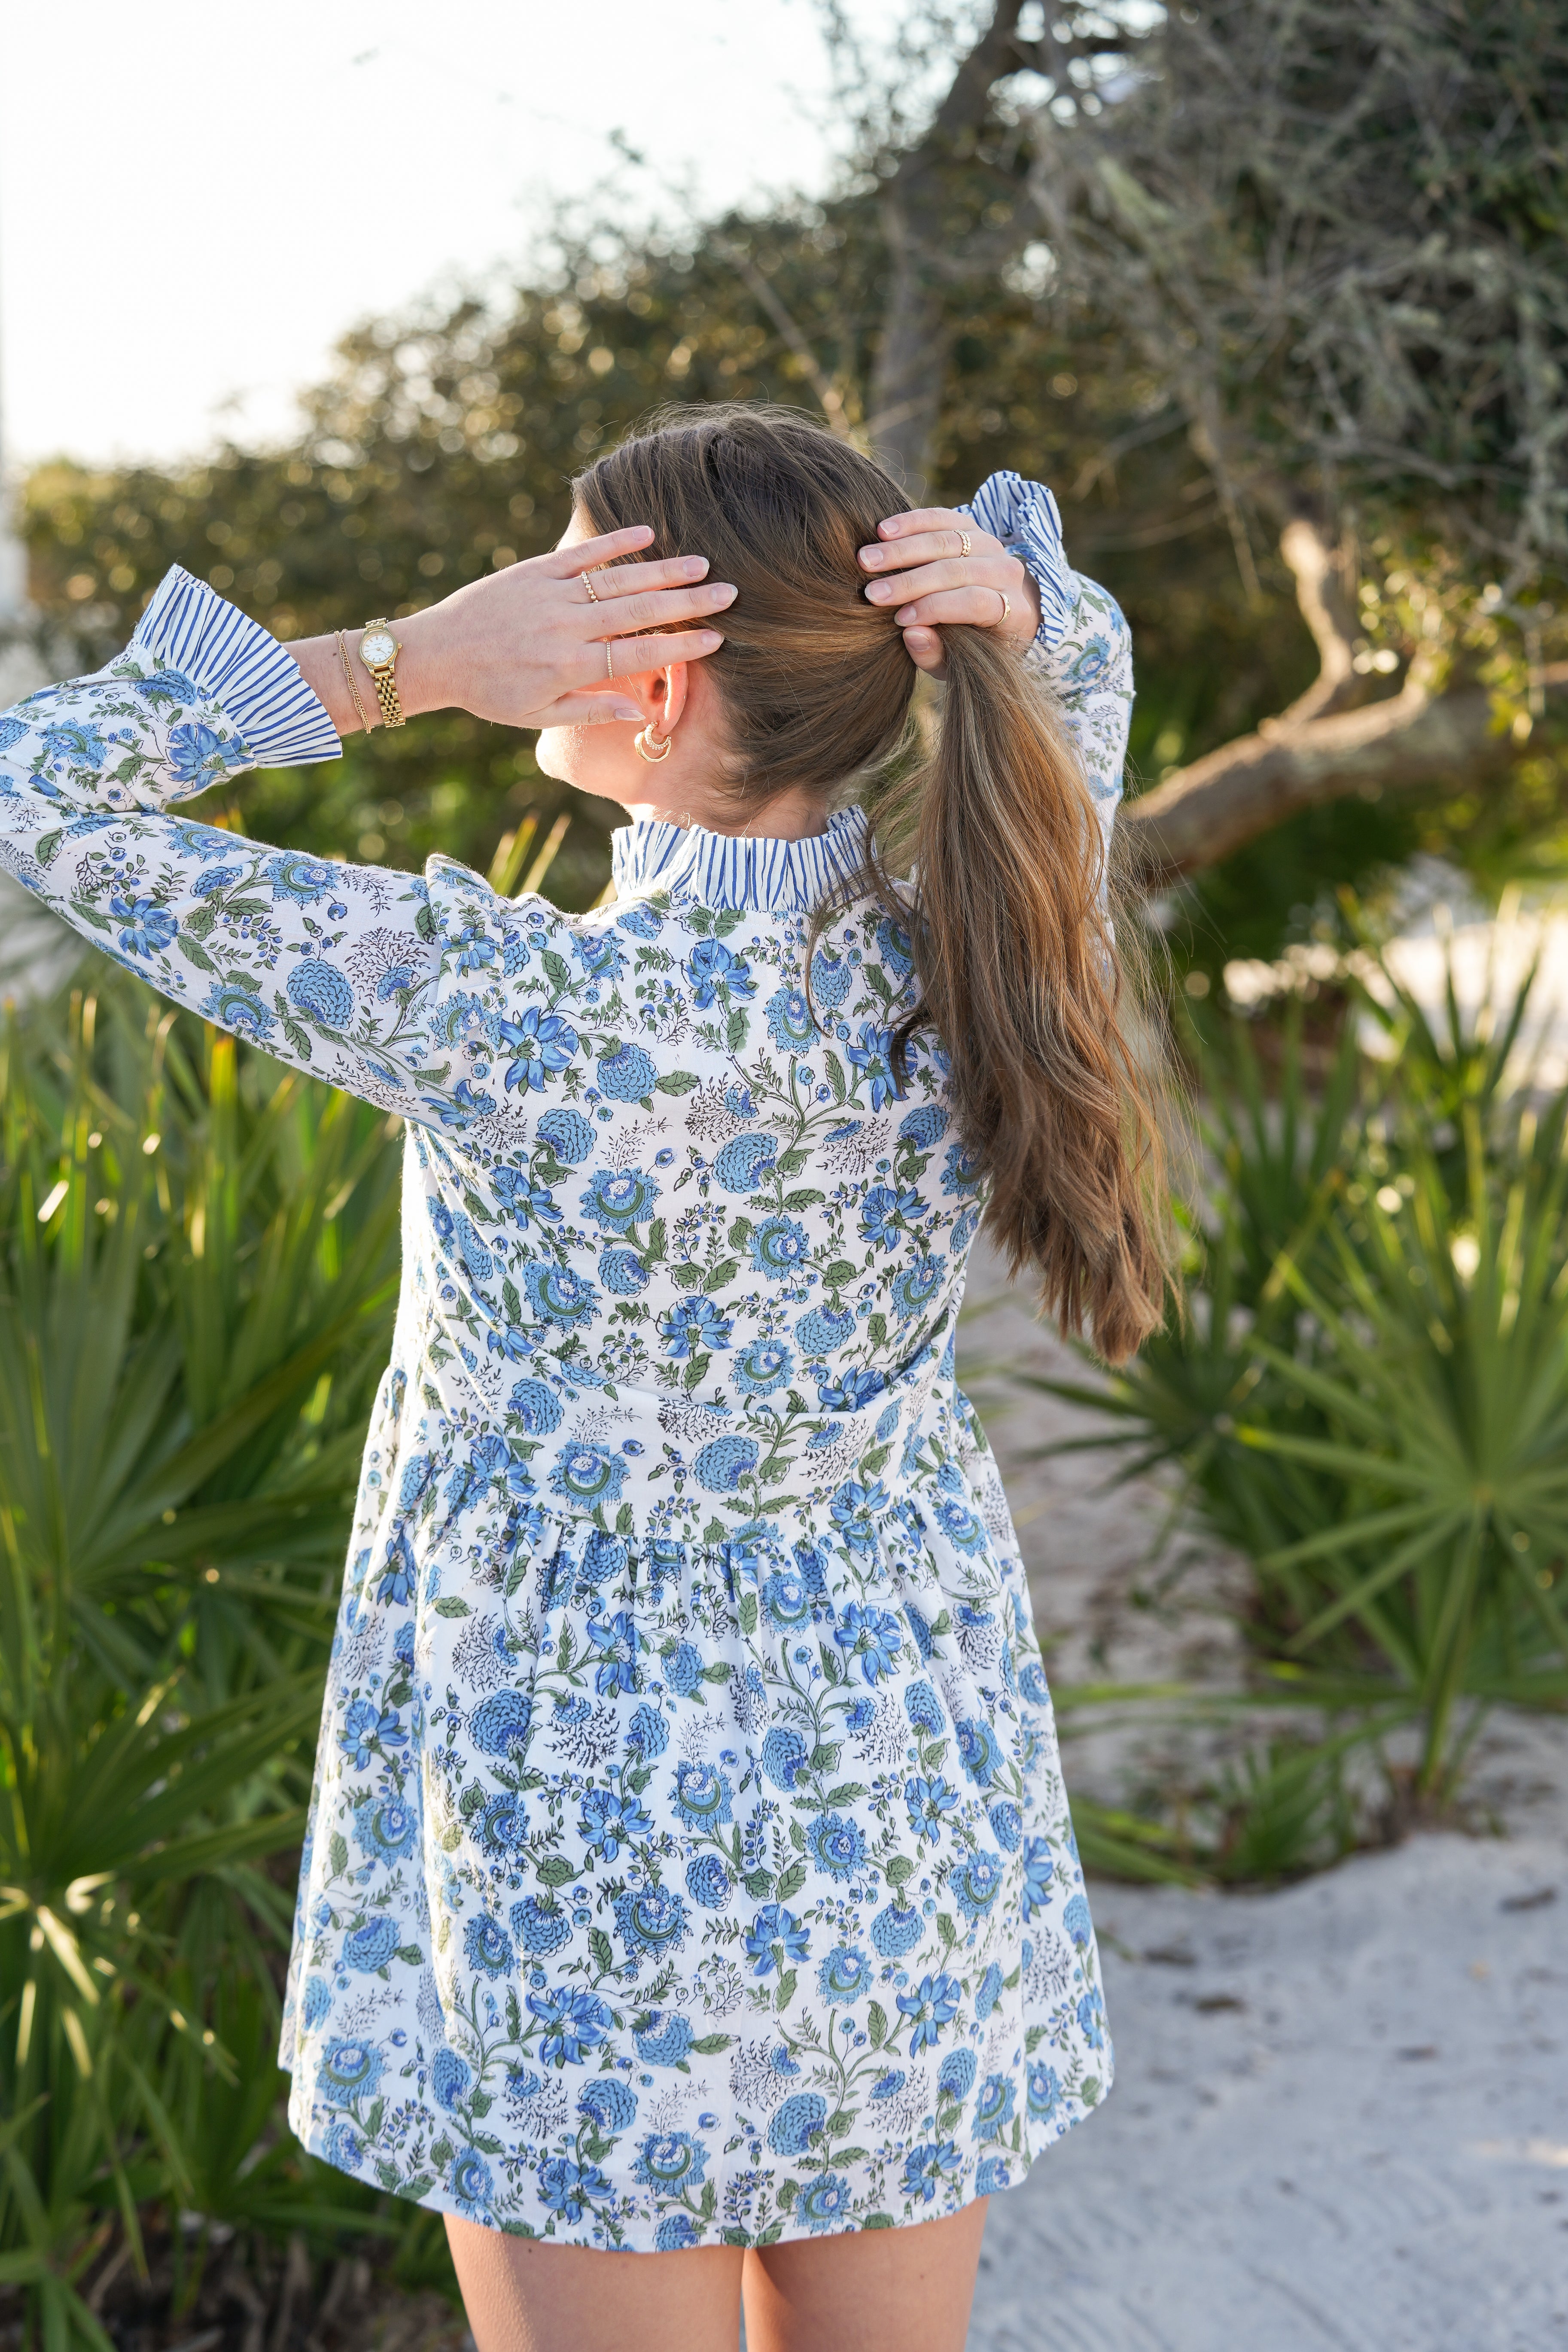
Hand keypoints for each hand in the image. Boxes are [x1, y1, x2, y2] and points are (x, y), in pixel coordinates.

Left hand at [289, 526, 735, 735]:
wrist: (436, 655)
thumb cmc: (491, 693)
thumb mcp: (539, 715)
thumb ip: (592, 710)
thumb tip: (641, 709)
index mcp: (572, 667)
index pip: (640, 654)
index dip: (682, 647)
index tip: (716, 639)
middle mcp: (567, 628)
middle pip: (640, 613)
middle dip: (688, 603)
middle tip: (728, 593)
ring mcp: (551, 594)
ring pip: (618, 581)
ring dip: (663, 571)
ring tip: (701, 564)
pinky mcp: (534, 570)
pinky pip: (582, 554)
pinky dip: (615, 543)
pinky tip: (648, 533)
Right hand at [858, 507, 1039, 677]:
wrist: (1000, 613)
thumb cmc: (973, 646)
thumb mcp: (958, 663)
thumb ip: (937, 654)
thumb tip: (911, 633)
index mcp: (1013, 611)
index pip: (974, 602)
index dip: (936, 608)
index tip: (899, 620)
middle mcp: (1007, 573)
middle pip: (955, 570)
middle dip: (910, 581)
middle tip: (871, 592)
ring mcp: (991, 545)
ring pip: (946, 541)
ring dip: (902, 550)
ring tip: (866, 559)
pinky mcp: (973, 527)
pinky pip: (942, 518)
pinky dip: (912, 522)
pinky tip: (882, 530)